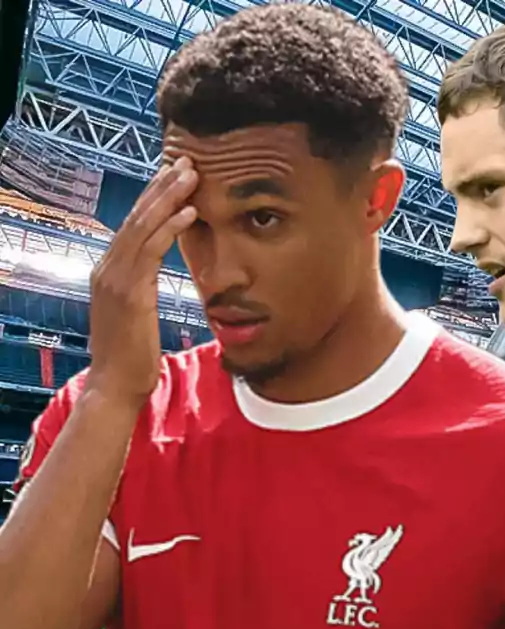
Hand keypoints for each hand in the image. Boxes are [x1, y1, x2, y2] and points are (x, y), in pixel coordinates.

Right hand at [84, 159, 196, 408]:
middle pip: (136, 217)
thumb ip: (142, 290)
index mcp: (110, 272)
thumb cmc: (132, 355)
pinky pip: (152, 251)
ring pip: (144, 226)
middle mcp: (108, 269)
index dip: (153, 198)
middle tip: (184, 161)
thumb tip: (154, 277)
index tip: (173, 176)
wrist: (116, 386)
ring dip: (169, 198)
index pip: (133, 225)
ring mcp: (116, 279)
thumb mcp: (137, 314)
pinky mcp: (130, 292)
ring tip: (191, 175)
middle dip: (161, 187)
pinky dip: (171, 228)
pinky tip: (190, 212)